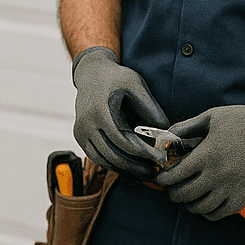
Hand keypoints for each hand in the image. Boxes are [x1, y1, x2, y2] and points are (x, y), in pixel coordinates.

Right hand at [71, 46, 170, 179]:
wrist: (90, 73)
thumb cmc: (116, 77)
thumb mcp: (135, 84)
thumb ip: (150, 106)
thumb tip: (165, 131)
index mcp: (99, 111)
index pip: (123, 141)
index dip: (143, 152)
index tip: (159, 158)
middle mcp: (86, 124)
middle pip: (112, 154)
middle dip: (135, 165)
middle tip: (154, 171)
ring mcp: (80, 131)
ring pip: (103, 160)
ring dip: (124, 169)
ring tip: (144, 171)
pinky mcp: (79, 136)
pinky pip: (96, 157)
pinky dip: (113, 164)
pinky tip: (129, 166)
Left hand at [155, 95, 244, 219]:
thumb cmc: (242, 120)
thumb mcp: (210, 117)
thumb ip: (186, 127)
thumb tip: (167, 135)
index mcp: (206, 154)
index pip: (176, 174)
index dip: (164, 179)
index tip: (161, 178)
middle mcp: (217, 173)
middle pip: (187, 194)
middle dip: (174, 195)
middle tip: (171, 191)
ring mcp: (231, 185)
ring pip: (203, 207)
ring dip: (190, 206)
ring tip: (186, 200)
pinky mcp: (244, 192)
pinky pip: (224, 212)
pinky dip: (211, 214)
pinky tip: (206, 208)